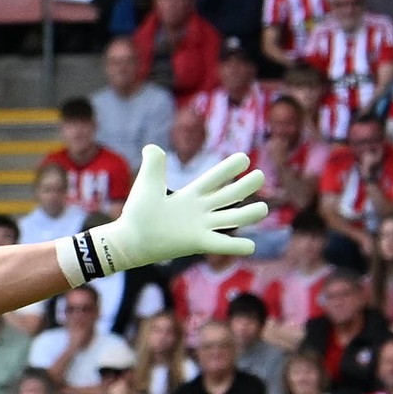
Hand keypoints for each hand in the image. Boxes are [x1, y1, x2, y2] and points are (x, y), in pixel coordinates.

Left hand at [88, 147, 269, 274]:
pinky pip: (222, 245)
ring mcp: (202, 227)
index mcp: (192, 194)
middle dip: (247, 186)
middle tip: (259, 176)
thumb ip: (153, 165)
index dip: (229, 168)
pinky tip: (250, 246)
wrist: (128, 240)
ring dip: (250, 215)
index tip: (243, 158)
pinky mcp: (198, 243)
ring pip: (233, 219)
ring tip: (263, 209)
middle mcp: (201, 210)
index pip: (215, 178)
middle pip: (231, 195)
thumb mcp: (147, 183)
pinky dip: (236, 246)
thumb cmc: (137, 213)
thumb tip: (152, 147)